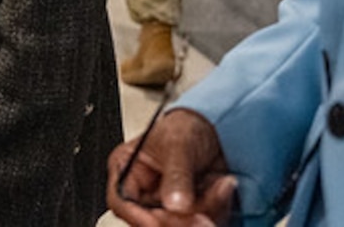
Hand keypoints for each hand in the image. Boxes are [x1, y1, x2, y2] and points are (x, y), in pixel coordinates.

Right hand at [106, 109, 236, 225]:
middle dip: (180, 220)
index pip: (121, 201)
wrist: (216, 130)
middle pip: (151, 222)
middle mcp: (144, 193)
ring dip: (205, 211)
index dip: (137, 216)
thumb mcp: (178, 143)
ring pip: (180, 224)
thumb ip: (176, 175)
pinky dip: (217, 209)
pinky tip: (222, 186)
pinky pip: (201, 223)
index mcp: (127, 170)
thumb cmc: (186, 127)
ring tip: (220, 185)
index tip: (161, 220)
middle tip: (201, 215)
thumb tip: (175, 204)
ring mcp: (167, 206)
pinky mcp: (190, 214)